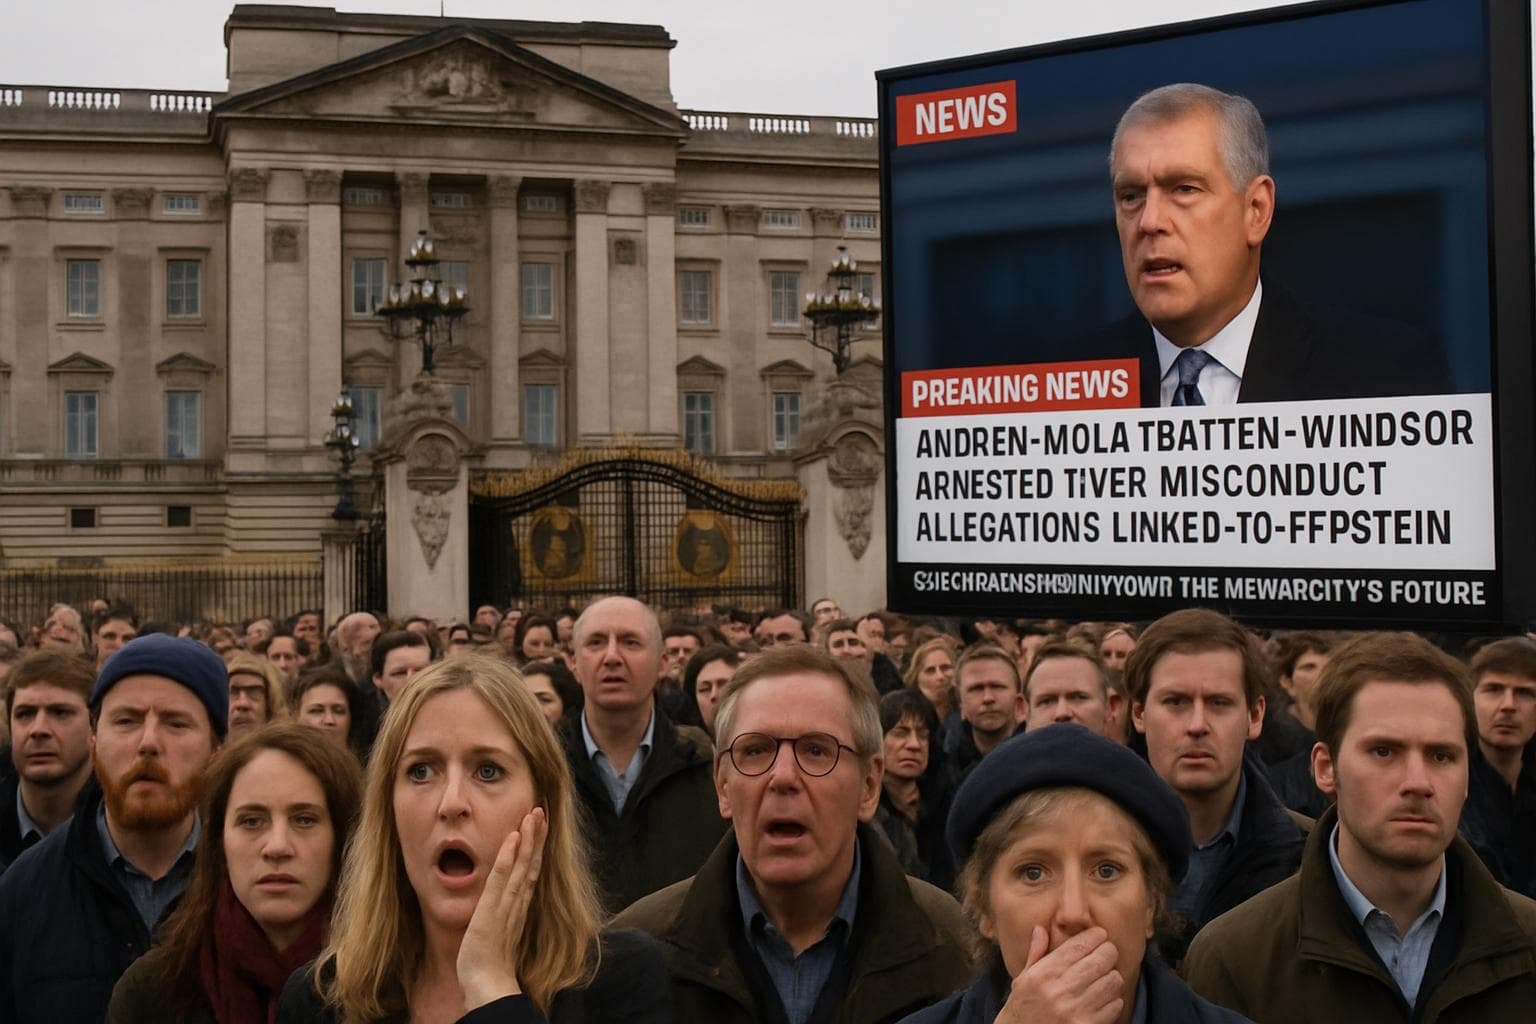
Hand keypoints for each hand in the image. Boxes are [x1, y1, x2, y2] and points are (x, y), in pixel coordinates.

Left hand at [456, 807, 547, 1009]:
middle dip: (537, 836)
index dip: (535, 848)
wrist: (488, 984)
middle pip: (531, 863)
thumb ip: (502, 918)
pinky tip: (513, 837)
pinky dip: (509, 856)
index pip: (530, 871)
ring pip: (522, 865)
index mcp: (519, 907)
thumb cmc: (489, 963)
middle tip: (542, 810)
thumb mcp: (498, 934)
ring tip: (534, 814)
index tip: (539, 827)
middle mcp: (518, 902)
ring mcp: (507, 904)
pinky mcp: (493, 909)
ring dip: (528, 838)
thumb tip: (500, 909)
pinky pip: (502, 878)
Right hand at [994, 926, 1123, 1023]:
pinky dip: (1114, 1000)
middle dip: (1109, 952)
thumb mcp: (1022, 979)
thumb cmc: (1022, 1008)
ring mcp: (1075, 1010)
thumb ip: (1035, 954)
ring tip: (1106, 976)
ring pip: (1112, 981)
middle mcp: (1060, 990)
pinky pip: (1114, 1006)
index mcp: (1043, 974)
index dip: (1095, 935)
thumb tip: (1040, 929)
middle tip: (1108, 952)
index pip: (1078, 946)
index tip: (1100, 934)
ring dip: (1112, 976)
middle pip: (1100, 960)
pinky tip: (1104, 999)